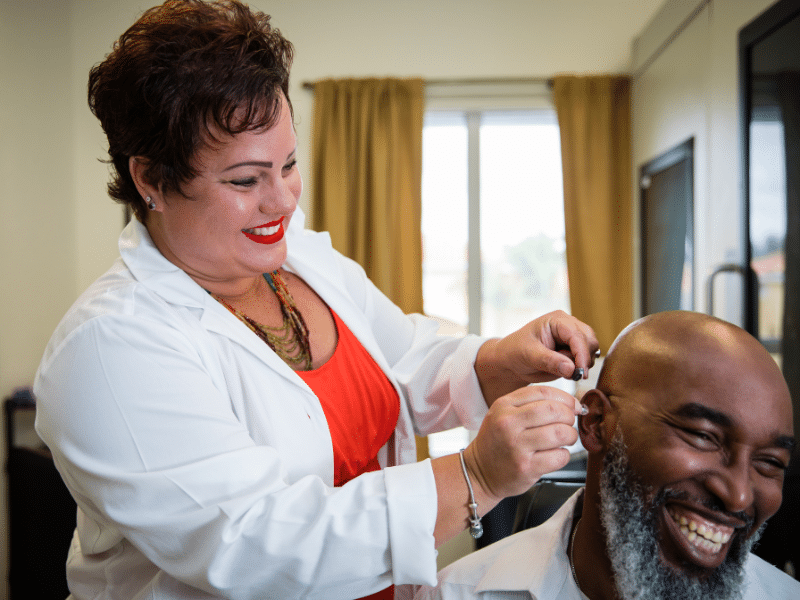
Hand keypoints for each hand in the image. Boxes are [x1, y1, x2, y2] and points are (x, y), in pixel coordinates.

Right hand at [464, 384, 580, 500]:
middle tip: (569, 423)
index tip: (573, 405)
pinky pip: (559, 456)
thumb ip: (530, 404)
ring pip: (560, 433)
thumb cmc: (497, 443)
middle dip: (569, 416)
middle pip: (554, 410)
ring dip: (570, 435)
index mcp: (503, 406)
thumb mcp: (503, 414)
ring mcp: (517, 446)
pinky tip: (556, 454)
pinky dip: (564, 455)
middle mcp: (508, 424)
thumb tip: (570, 403)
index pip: (542, 392)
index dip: (564, 397)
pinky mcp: (526, 467)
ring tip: (565, 439)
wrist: (479, 472)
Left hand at [475, 311, 599, 403]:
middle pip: (590, 340)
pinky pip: (588, 359)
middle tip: (574, 376)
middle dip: (584, 359)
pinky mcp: (575, 350)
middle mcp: (569, 325)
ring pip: (592, 350)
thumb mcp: (529, 356)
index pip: (577, 335)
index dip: (581, 354)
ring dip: (583, 364)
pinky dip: (582, 367)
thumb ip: (550, 361)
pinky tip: (568, 372)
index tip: (580, 372)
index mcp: (557, 320)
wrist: (512, 361)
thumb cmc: (516, 352)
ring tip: (564, 372)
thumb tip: (572, 369)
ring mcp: (573, 337)